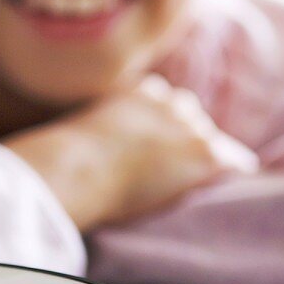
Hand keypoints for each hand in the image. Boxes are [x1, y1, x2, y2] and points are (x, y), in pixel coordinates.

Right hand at [4, 75, 259, 232]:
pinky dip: (226, 175)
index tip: (144, 150)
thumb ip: (90, 130)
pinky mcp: (203, 154)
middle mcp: (169, 101)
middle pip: (193, 117)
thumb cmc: (61, 159)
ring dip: (198, 160)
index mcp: (139, 92)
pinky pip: (234, 164)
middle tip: (159, 170)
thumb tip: (50, 149)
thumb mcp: (77, 131)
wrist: (73, 168)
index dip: (159, 131)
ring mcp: (190, 127)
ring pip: (210, 142)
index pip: (166, 103)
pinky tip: (208, 192)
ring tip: (175, 183)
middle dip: (183, 140)